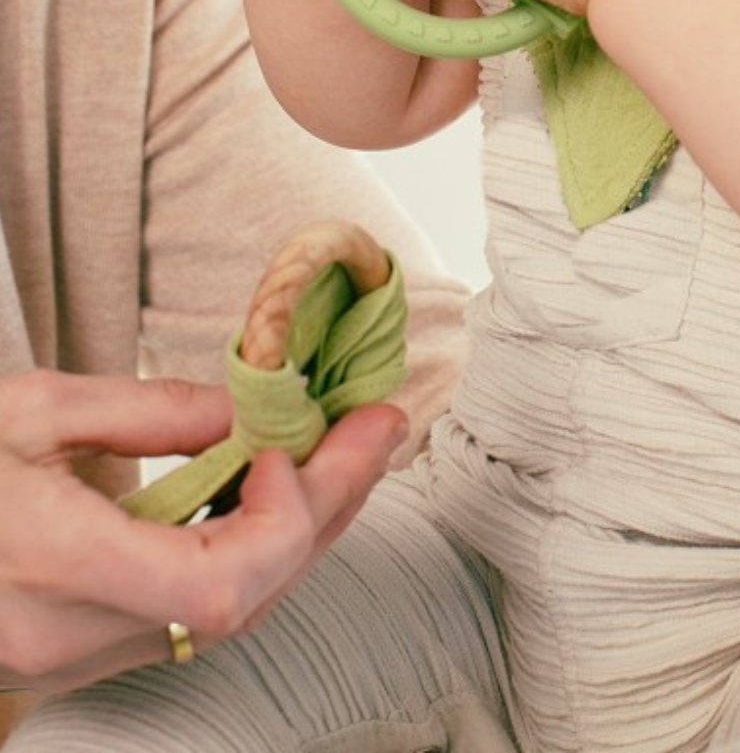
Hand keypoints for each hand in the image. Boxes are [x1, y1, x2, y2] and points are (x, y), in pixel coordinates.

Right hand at [0, 370, 405, 693]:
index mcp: (54, 563)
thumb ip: (142, 410)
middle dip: (328, 509)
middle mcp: (71, 633)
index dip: (283, 521)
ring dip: (303, 530)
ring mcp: (74, 657)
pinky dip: (253, 550)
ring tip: (348, 449)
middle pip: (243, 602)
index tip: (292, 443)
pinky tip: (280, 491)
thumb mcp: (26, 408)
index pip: (216, 585)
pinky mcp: (81, 654)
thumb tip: (241, 411)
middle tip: (379, 426)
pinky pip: (195, 615)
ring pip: (229, 615)